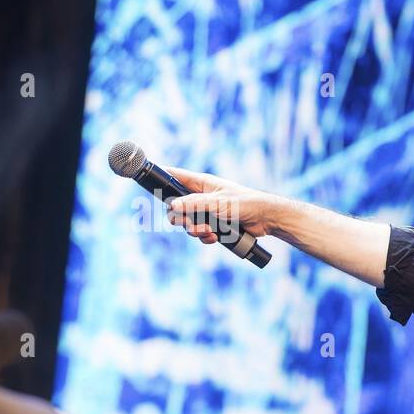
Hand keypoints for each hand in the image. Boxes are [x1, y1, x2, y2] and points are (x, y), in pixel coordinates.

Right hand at [164, 166, 286, 244]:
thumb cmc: (244, 204)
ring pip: (187, 223)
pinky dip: (205, 237)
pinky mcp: (214, 224)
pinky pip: (200, 233)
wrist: (266, 219)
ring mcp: (207, 211)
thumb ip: (194, 204)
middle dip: (180, 218)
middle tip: (189, 223)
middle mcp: (201, 196)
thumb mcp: (217, 203)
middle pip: (176, 207)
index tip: (147, 180)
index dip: (160, 177)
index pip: (174, 176)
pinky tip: (215, 237)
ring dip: (195, 230)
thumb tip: (173, 207)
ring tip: (209, 232)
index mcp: (201, 183)